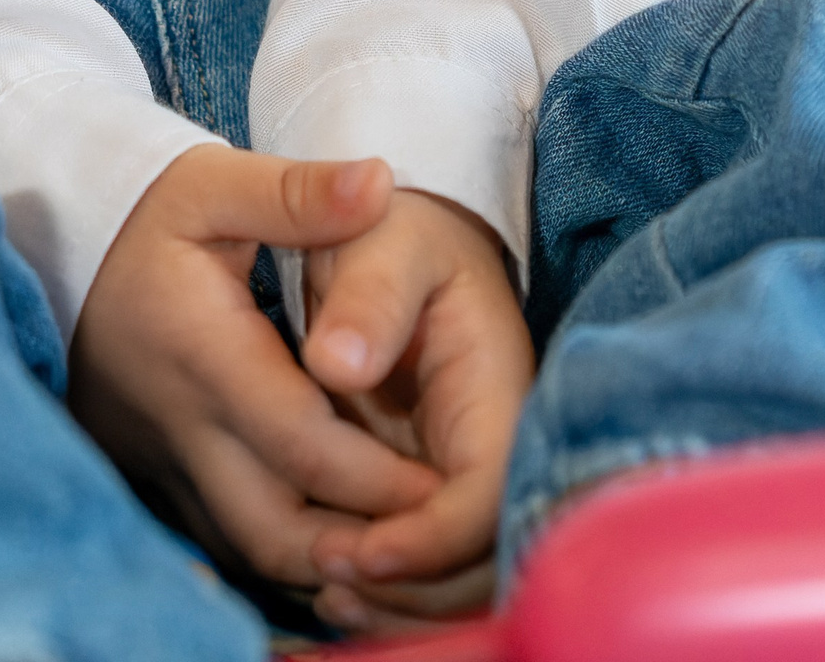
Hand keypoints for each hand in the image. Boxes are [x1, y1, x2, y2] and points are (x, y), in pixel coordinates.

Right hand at [71, 146, 444, 592]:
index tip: (446, 490)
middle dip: (360, 549)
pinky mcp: (155, 479)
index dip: (379, 480)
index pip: (302, 444)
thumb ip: (299, 193)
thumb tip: (381, 182)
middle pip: (276, 530)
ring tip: (399, 548)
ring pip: (250, 551)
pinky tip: (335, 539)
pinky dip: (284, 551)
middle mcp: (181, 428)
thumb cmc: (147, 213)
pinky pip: (224, 544)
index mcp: (204, 355)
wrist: (57, 246)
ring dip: (324, 560)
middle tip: (434, 537)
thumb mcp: (215, 182)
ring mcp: (163, 463)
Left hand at [299, 188, 534, 631]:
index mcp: (496, 383)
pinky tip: (333, 584)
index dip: (431, 540)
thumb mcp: (383, 239)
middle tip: (331, 583)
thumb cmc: (392, 227)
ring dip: (403, 601)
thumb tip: (335, 362)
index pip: (488, 493)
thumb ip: (368, 296)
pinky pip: (430, 557)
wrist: (399, 224)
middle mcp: (494, 437)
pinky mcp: (434, 479)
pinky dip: (391, 586)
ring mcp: (466, 464)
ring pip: (461, 571)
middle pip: (483, 554)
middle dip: (416, 589)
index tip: (361, 550)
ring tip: (328, 594)